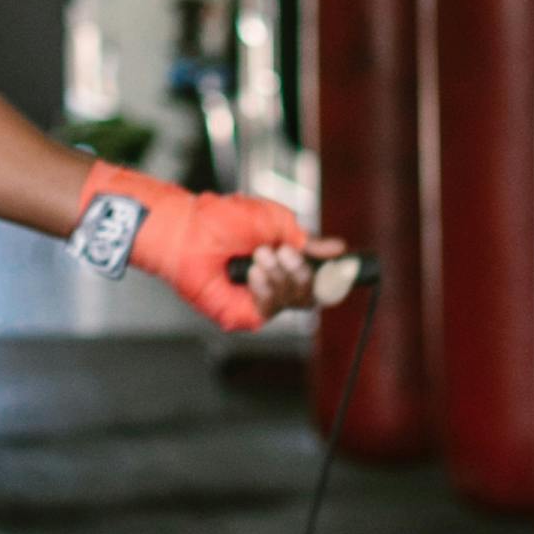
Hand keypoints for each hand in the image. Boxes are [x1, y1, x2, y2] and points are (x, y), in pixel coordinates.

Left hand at [225, 228, 357, 324]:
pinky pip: (272, 309)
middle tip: (284, 251)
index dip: (336, 274)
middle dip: (303, 270)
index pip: (322, 276)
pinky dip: (266, 288)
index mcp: (287, 258)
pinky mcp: (246, 314)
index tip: (345, 265)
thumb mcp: (274, 219)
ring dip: (281, 274)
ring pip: (296, 300)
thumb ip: (306, 239)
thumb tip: (336, 249)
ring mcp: (262, 299)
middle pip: (314, 292)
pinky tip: (252, 273)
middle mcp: (278, 281)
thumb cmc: (221, 220)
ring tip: (259, 255)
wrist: (189, 230)